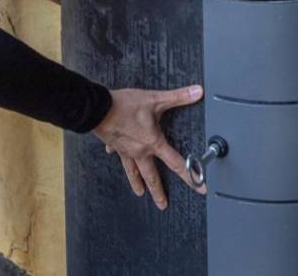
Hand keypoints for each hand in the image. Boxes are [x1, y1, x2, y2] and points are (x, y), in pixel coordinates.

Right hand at [94, 85, 204, 209]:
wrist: (97, 109)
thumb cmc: (125, 105)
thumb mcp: (155, 99)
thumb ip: (178, 97)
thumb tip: (198, 92)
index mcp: (153, 143)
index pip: (176, 163)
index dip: (190, 176)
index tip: (200, 188)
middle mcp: (140, 151)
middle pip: (152, 176)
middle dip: (158, 192)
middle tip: (163, 205)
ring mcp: (126, 151)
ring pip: (134, 172)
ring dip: (137, 183)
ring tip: (140, 193)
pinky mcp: (114, 145)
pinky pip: (119, 155)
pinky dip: (119, 157)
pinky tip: (116, 157)